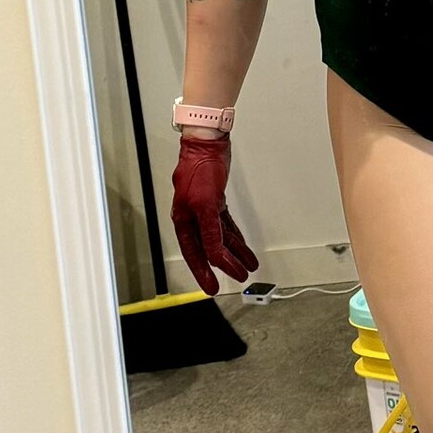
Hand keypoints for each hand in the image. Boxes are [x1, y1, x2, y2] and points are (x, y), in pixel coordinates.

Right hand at [169, 132, 258, 295]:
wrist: (208, 145)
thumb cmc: (199, 168)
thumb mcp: (206, 204)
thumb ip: (210, 231)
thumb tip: (215, 254)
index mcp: (184, 220)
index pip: (196, 253)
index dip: (203, 272)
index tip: (213, 287)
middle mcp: (193, 218)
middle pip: (209, 249)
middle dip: (224, 265)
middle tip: (236, 279)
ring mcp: (205, 211)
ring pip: (221, 239)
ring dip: (235, 253)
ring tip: (248, 266)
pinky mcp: (216, 203)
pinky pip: (226, 227)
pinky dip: (236, 238)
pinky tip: (244, 248)